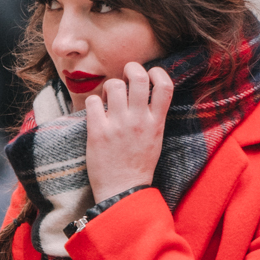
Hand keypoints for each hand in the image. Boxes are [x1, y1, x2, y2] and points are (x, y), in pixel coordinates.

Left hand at [84, 61, 172, 202]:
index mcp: (155, 122)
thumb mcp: (155, 139)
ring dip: (110, 87)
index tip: (151, 73)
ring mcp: (118, 125)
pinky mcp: (98, 132)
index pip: (165, 86)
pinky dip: (94, 102)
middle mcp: (138, 121)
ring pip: (114, 85)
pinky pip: (93, 101)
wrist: (123, 192)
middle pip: (138, 77)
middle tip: (125, 75)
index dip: (158, 72)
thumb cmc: (138, 166)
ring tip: (108, 98)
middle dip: (131, 68)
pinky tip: (97, 111)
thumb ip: (153, 116)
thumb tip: (147, 91)